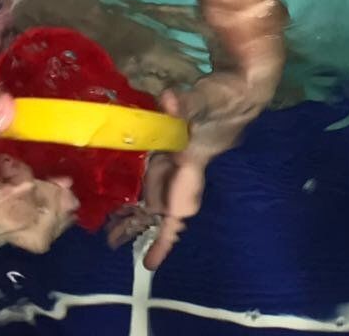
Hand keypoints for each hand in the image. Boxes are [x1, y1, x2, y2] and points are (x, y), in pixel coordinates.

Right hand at [0, 155, 77, 253]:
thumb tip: (10, 101)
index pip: (30, 208)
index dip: (48, 190)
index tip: (59, 173)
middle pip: (36, 232)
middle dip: (54, 208)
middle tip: (63, 184)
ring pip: (24, 234)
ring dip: (39, 210)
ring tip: (41, 182)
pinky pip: (9, 230)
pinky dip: (21, 212)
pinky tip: (13, 186)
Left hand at [108, 70, 273, 268]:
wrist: (240, 85)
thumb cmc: (227, 97)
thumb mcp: (208, 100)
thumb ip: (188, 103)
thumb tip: (168, 99)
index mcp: (192, 164)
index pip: (178, 208)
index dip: (166, 238)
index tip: (150, 263)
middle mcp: (183, 166)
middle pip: (159, 204)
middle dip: (139, 225)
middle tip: (110, 240)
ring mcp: (176, 154)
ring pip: (152, 187)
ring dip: (133, 204)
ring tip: (108, 221)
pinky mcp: (171, 140)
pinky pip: (150, 164)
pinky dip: (135, 177)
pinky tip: (118, 182)